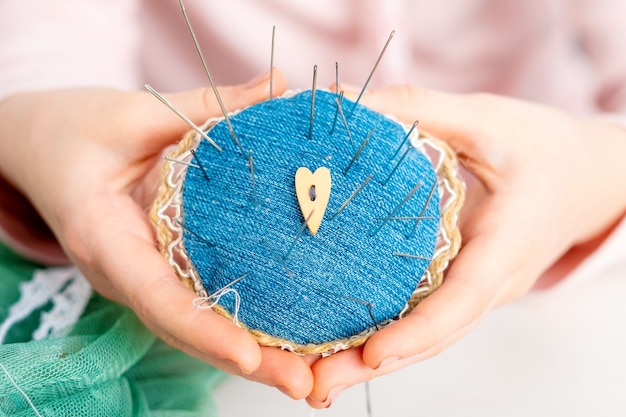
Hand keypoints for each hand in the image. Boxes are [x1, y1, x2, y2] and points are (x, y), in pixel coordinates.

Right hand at [0, 70, 313, 398]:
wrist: (40, 148)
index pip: (155, 294)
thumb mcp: (132, 113)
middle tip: (307, 384)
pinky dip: (241, 324)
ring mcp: (141, 279)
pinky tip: (288, 336)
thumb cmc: (74, 129)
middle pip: (186, 329)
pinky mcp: (159, 271)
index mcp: (104, 237)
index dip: (203, 329)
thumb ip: (206, 105)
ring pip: (196, 328)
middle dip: (246, 361)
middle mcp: (124, 272)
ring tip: (310, 375)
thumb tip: (280, 85)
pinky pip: (199, 305)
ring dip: (253, 354)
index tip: (251, 357)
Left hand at [306, 85, 625, 406]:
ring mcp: (478, 291)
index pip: (463, 299)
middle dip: (374, 363)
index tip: (372, 356)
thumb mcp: (487, 118)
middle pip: (433, 335)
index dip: (418, 332)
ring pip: (426, 335)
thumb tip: (346, 106)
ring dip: (371, 360)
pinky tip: (341, 344)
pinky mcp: (462, 285)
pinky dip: (386, 337)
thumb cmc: (542, 148)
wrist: (581, 177)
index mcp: (506, 245)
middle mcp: (491, 282)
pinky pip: (425, 318)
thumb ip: (420, 109)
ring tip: (316, 381)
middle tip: (316, 386)